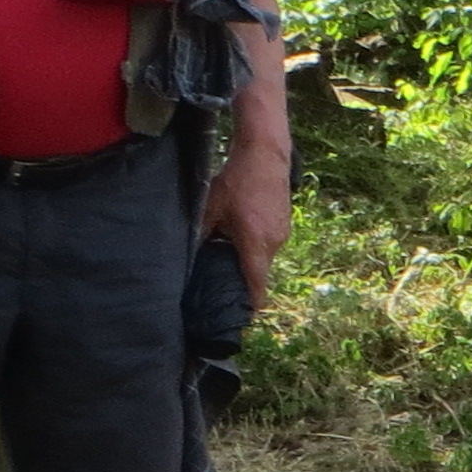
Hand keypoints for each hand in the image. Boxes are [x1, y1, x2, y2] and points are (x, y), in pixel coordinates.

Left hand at [202, 137, 293, 304]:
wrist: (265, 155)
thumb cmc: (236, 181)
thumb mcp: (210, 209)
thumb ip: (201, 235)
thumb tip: (187, 257)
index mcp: (255, 244)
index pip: (257, 285)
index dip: (251, 305)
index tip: (242, 316)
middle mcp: (273, 243)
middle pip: (259, 271)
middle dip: (243, 279)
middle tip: (222, 282)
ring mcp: (282, 232)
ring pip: (263, 256)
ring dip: (248, 258)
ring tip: (228, 252)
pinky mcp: (284, 223)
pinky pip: (269, 243)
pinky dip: (255, 245)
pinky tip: (240, 232)